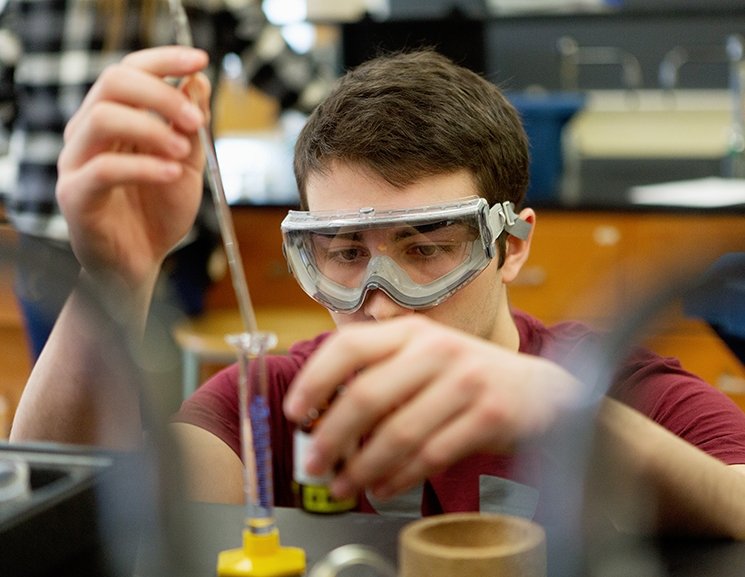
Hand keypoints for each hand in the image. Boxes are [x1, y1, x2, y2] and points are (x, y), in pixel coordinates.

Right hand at [56, 46, 209, 291]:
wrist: (140, 264)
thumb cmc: (159, 213)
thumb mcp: (187, 165)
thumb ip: (190, 127)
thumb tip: (198, 81)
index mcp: (116, 118)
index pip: (131, 70)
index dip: (164, 59)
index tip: (200, 60)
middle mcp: (90, 132)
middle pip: (112, 82)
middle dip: (160, 93)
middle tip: (195, 118)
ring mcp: (77, 161)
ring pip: (102, 118)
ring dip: (151, 128)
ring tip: (181, 150)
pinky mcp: (75, 195)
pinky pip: (104, 170)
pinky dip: (144, 167)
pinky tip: (172, 174)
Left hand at [283, 315, 580, 500]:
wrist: (543, 391)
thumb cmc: (469, 377)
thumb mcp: (426, 360)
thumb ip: (382, 377)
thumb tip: (323, 416)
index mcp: (412, 332)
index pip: (350, 345)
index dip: (316, 378)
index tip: (294, 411)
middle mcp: (437, 349)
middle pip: (368, 394)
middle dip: (332, 436)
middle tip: (314, 464)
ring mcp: (466, 380)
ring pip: (398, 431)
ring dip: (363, 466)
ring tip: (344, 486)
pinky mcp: (489, 415)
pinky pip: (432, 454)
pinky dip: (400, 477)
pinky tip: (383, 487)